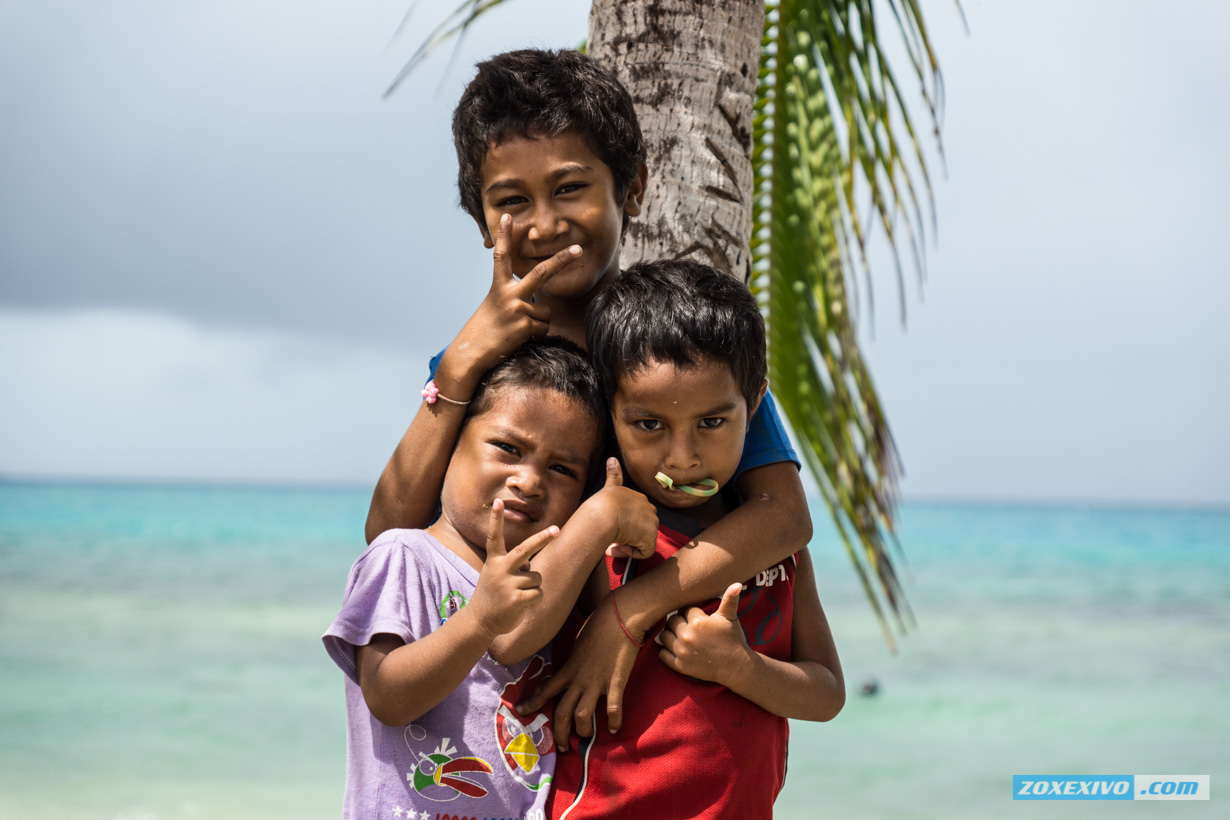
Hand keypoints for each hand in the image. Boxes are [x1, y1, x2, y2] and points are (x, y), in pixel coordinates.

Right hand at [440, 214, 581, 388]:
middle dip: (562, 259)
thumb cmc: (485, 330)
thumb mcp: (495, 306)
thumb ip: (514, 298)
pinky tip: (518, 338)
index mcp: (499, 287)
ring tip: (517, 329)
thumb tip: (540, 303)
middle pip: (542, 273)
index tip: (508, 217)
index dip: (505, 236)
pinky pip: (543, 328)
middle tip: (579, 249)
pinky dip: (535, 335)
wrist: (472, 352)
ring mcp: (518, 309)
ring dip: (537, 323)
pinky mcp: (524, 326)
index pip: (502, 257)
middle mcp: (509, 294)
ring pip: (546, 312)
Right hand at [468, 499, 558, 637]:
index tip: (498, 502)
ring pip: (537, 578)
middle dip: (542, 538)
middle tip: (557, 529)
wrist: (480, 621)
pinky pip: (538, 593)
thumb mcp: (497, 575)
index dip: (496, 519)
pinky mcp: (516, 600)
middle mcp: (500, 569)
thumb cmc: (492, 594)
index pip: (494, 536)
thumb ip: (514, 566)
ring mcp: (508, 585)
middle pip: (525, 550)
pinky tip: (521, 605)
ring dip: (532, 587)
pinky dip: (534, 599)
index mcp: (494, 561)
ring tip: (517, 595)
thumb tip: (533, 565)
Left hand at [516, 598, 641, 750]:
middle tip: (562, 748)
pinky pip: (612, 708)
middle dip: (559, 733)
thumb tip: (573, 665)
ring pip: (581, 715)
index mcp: (568, 669)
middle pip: (562, 712)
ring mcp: (596, 682)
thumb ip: (574, 659)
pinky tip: (615, 729)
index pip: (545, 689)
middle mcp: (578, 679)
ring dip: (582, 730)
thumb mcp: (578, 643)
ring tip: (586, 738)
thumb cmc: (599, 625)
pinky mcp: (614, 682)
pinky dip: (613, 721)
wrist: (618, 617)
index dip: (532, 702)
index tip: (520, 711)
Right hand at [590, 458, 657, 559]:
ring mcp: (651, 523)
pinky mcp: (650, 538)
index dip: (625, 523)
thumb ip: (613, 474)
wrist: (603, 513)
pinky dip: (630, 553)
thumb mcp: (609, 487)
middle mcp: (649, 509)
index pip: (637, 515)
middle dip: (628, 535)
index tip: (611, 527)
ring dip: (628, 544)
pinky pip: (644, 552)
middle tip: (611, 537)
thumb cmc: (602, 503)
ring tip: (612, 543)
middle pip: (641, 528)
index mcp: (640, 498)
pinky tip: (616, 547)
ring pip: (642, 540)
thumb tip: (612, 459)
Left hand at [657, 583, 749, 685]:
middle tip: (688, 627)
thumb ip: (730, 600)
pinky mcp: (680, 666)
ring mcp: (682, 652)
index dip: (692, 614)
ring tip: (680, 636)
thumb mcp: (731, 618)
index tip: (698, 619)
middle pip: (671, 621)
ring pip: (663, 636)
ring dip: (669, 634)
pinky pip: (662, 654)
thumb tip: (737, 583)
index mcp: (698, 622)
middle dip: (678, 622)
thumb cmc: (734, 640)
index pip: (685, 610)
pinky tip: (675, 648)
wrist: (736, 667)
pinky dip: (665, 651)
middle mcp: (687, 636)